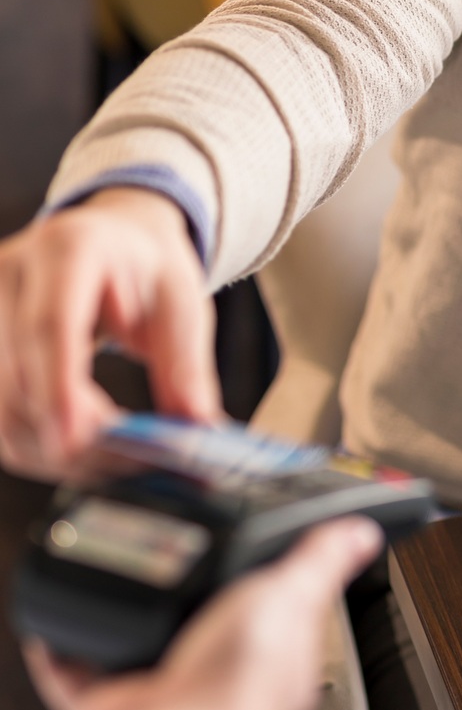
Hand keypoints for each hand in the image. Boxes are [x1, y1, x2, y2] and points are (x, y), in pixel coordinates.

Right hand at [0, 188, 217, 478]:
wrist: (113, 240)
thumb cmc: (146, 268)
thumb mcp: (182, 302)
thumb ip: (187, 366)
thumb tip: (194, 432)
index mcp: (70, 248)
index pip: (51, 325)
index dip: (59, 387)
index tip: (78, 441)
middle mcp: (11, 274)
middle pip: (19, 375)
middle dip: (69, 436)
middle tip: (128, 468)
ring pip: (1, 406)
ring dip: (52, 452)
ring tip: (112, 464)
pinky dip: (37, 445)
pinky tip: (80, 453)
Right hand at [25, 515, 383, 709]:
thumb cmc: (241, 681)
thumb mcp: (292, 596)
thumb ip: (320, 563)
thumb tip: (361, 533)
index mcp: (273, 660)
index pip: (281, 614)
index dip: (270, 583)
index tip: (249, 551)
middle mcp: (216, 680)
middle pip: (203, 629)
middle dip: (185, 597)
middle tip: (170, 554)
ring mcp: (162, 695)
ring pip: (142, 648)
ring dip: (127, 618)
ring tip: (120, 574)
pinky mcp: (111, 706)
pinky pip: (78, 673)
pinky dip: (63, 648)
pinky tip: (61, 617)